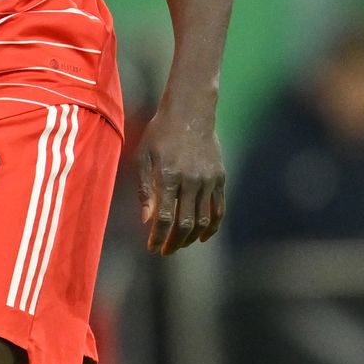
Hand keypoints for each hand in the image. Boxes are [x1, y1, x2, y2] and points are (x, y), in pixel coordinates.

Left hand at [135, 103, 225, 255]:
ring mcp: (208, 180)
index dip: (158, 237)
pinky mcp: (220, 178)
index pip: (164, 217)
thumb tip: (146, 221)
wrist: (190, 112)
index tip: (153, 248)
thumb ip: (145, 189)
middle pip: (185, 223)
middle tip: (166, 251)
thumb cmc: (160, 134)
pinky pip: (219, 209)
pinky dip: (212, 226)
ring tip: (180, 244)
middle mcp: (191, 180)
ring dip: (192, 237)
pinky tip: (202, 235)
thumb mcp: (144, 157)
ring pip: (204, 220)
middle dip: (174, 242)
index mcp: (169, 176)